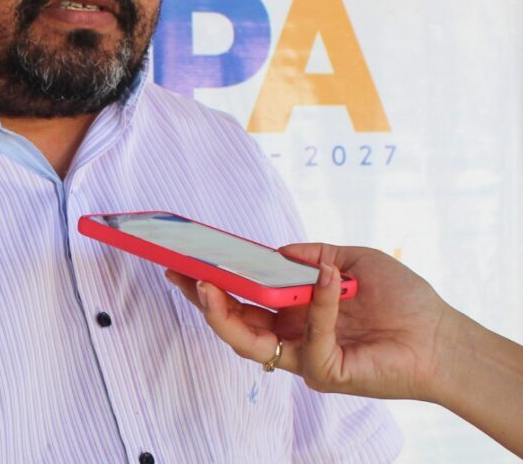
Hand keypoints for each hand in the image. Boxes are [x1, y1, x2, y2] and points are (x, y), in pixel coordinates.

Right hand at [166, 244, 458, 401]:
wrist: (443, 336)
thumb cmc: (403, 300)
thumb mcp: (353, 260)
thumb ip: (314, 253)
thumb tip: (276, 251)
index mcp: (292, 313)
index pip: (242, 301)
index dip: (213, 283)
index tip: (186, 261)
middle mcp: (291, 338)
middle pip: (233, 324)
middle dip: (202, 300)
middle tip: (180, 273)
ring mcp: (305, 358)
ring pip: (249, 343)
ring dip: (224, 314)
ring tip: (208, 284)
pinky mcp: (327, 372)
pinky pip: (309, 340)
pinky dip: (315, 305)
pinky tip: (323, 277)